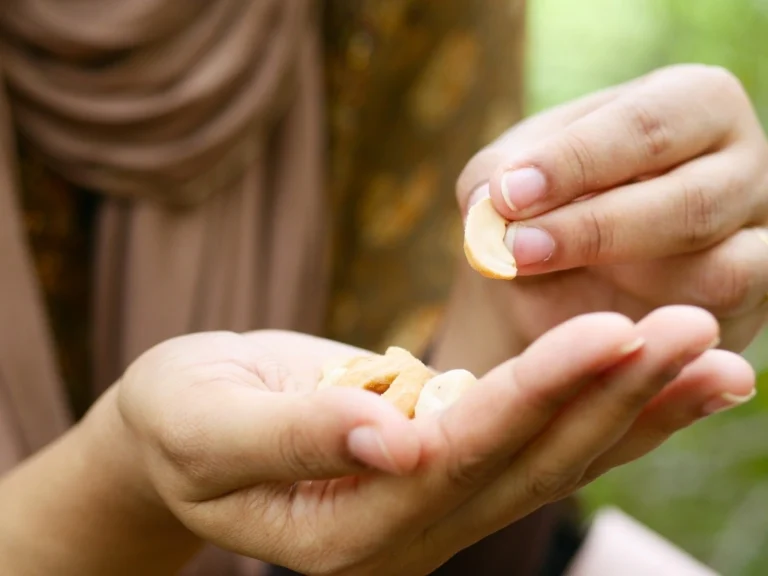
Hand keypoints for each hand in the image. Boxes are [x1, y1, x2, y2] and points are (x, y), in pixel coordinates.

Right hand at [116, 307, 753, 574]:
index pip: (460, 459)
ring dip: (632, 408)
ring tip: (716, 357)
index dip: (538, 396)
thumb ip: (295, 438)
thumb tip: (389, 434)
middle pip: (527, 465)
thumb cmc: (182, 422)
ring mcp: (433, 505)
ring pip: (549, 459)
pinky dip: (601, 407)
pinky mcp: (446, 463)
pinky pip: (535, 439)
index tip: (616, 330)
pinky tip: (659, 375)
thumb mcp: (208, 427)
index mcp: (346, 531)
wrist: (186, 428)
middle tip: (695, 329)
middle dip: (612, 396)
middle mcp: (406, 532)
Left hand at [457, 64, 767, 351]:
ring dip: (624, 284)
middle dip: (595, 228)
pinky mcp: (750, 302)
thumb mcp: (513, 177)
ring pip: (719, 269)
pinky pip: (715, 320)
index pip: (648, 124)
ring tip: (537, 275)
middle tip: (516, 248)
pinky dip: (651, 325)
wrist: (566, 275)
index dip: (576, 161)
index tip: (509, 195)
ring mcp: (757, 238)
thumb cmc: (549, 204)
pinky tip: (587, 315)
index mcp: (692, 104)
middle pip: (692, 200)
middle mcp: (741, 164)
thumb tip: (491, 202)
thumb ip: (494, 180)